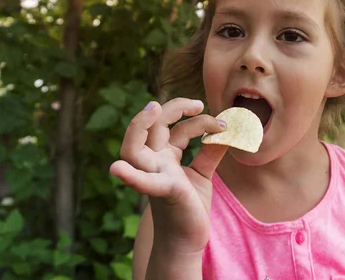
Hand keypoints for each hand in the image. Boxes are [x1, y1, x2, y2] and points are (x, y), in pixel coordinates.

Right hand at [109, 98, 227, 252]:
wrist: (186, 241)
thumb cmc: (189, 206)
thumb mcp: (203, 174)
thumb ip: (211, 151)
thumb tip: (227, 130)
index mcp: (164, 156)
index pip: (171, 127)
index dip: (195, 119)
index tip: (222, 124)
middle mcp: (155, 162)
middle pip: (150, 127)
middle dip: (168, 109)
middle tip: (196, 103)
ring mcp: (155, 176)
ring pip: (133, 149)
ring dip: (138, 126)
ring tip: (154, 108)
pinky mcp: (163, 191)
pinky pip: (144, 182)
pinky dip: (132, 176)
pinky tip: (117, 169)